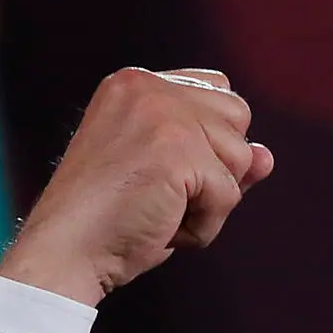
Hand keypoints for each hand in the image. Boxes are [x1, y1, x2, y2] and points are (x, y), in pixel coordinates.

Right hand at [0, 67, 275, 305]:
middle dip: (217, 166)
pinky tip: (163, 227)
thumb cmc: (111, 220)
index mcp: (136, 83)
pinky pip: (228, 195)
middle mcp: (149, 88)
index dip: (210, 140)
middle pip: (238, 117)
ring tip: (160, 210)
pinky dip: (204, 225)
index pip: (217, 90)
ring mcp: (163, 115)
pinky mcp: (178, 150)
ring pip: (240, 158)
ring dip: (211, 201)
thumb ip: (217, 156)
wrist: (66, 250)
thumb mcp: (167, 176)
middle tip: (162, 192)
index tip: (166, 171)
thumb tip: (266, 156)